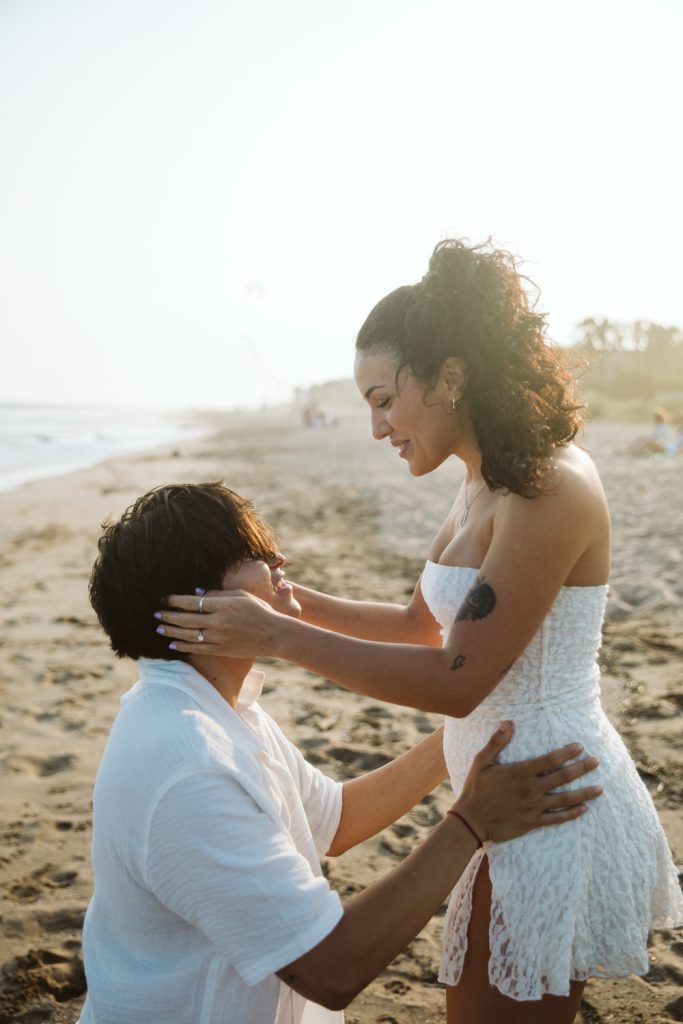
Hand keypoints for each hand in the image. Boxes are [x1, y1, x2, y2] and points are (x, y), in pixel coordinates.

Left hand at [154, 590, 276, 656]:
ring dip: (171, 631)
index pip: (191, 602)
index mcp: (222, 605)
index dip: (175, 601)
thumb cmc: (259, 610)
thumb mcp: (240, 595)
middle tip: (156, 613)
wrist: (273, 634)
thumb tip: (195, 593)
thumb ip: (217, 594)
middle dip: (168, 616)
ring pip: (188, 635)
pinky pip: (197, 648)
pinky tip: (173, 644)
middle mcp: (218, 622)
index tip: (164, 599)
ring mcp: (218, 638)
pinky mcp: (220, 650)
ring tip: (159, 628)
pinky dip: (183, 646)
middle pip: (186, 619)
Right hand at [454, 722, 601, 843]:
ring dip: (584, 793)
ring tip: (600, 788)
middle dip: (582, 768)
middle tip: (596, 762)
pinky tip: (584, 809)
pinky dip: (572, 814)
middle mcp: (531, 789)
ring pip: (565, 799)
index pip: (549, 760)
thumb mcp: (481, 761)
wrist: (471, 820)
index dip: (566, 752)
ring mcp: (534, 807)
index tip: (580, 747)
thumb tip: (509, 722)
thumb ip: (497, 741)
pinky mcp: (533, 822)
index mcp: (520, 772)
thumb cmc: (476, 788)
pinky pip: (557, 818)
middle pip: (562, 777)